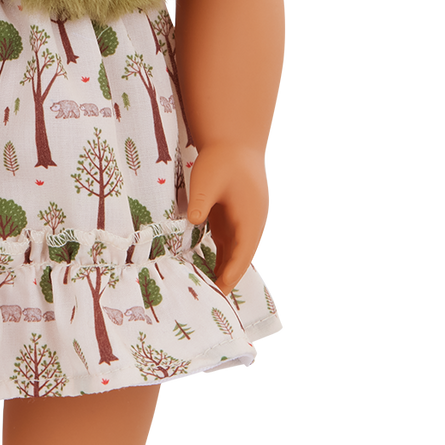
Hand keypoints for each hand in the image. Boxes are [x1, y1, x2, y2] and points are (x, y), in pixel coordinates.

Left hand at [184, 143, 269, 293]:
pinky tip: (207, 274)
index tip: (220, 289)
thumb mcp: (207, 179)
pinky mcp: (233, 222)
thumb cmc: (222, 160)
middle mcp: (251, 225)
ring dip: (224, 272)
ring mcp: (243, 225)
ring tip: (207, 293)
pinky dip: (220, 261)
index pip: (243, 252)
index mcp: (250, 218)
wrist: (235, 144)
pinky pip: (229, 248)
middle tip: (211, 300)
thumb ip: (201, 201)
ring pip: (236, 255)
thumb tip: (193, 222)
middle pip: (241, 259)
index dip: (232, 272)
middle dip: (228, 279)